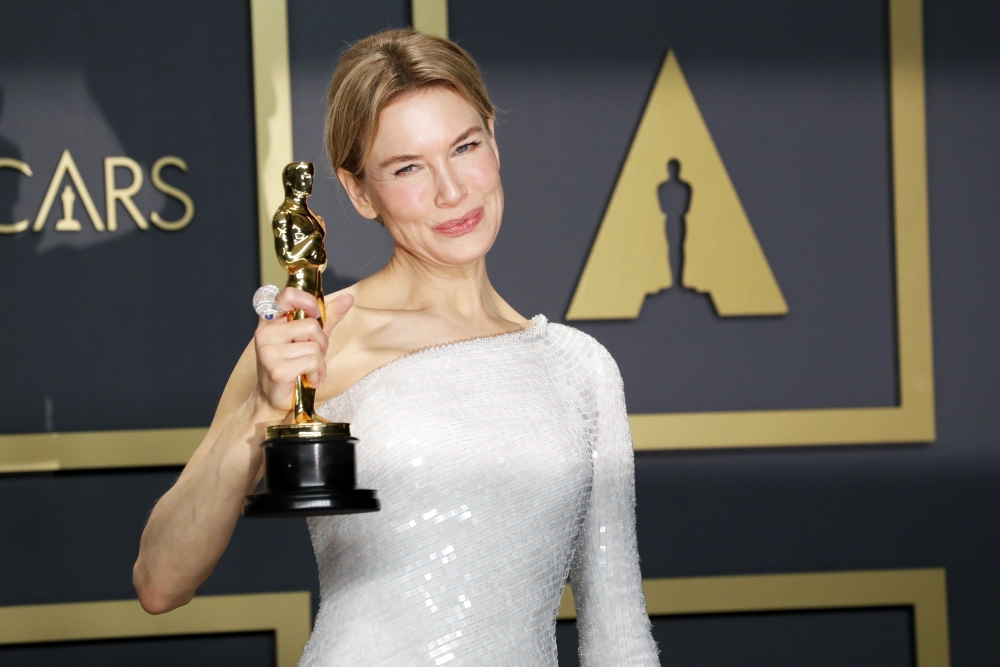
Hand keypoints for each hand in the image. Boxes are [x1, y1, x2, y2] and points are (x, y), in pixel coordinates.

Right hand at [252, 288, 353, 416]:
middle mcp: (265, 333)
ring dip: (319, 362)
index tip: (316, 315)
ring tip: (308, 370)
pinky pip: (312, 362)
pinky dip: (317, 373)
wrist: (274, 399)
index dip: (308, 302)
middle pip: (311, 325)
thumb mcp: (311, 337)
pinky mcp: (277, 369)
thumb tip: (348, 297)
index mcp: (271, 320)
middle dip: (321, 343)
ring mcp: (269, 351)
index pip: (287, 295)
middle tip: (311, 356)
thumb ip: (327, 317)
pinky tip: (308, 379)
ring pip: (314, 347)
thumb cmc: (293, 366)